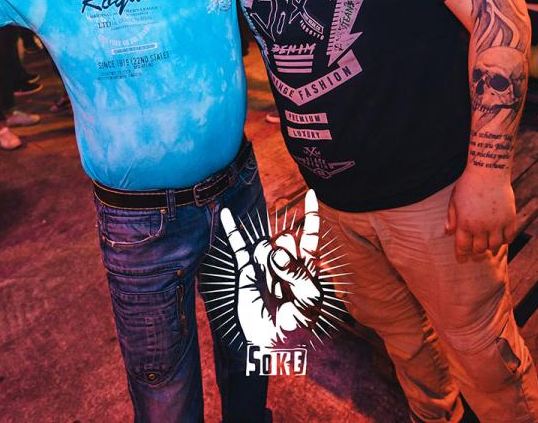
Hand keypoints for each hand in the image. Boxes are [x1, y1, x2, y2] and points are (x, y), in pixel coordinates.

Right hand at [220, 190, 322, 348]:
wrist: (272, 344)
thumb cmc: (297, 325)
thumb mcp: (308, 301)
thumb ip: (298, 273)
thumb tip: (278, 250)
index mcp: (306, 268)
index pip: (310, 236)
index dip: (312, 216)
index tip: (312, 193)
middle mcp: (286, 262)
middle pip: (287, 242)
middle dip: (288, 258)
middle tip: (287, 286)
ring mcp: (266, 265)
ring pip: (268, 246)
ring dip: (271, 262)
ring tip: (275, 289)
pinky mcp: (247, 271)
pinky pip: (240, 247)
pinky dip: (232, 230)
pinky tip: (225, 213)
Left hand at [446, 171, 514, 259]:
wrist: (489, 171)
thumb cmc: (469, 183)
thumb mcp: (454, 199)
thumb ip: (452, 217)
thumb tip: (448, 232)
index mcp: (465, 223)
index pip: (463, 247)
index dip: (462, 255)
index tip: (462, 258)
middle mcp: (480, 226)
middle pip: (479, 249)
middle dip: (476, 251)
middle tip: (475, 249)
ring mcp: (496, 223)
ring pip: (494, 246)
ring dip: (490, 247)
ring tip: (488, 243)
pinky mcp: (509, 219)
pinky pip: (509, 237)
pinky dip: (505, 240)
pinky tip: (500, 236)